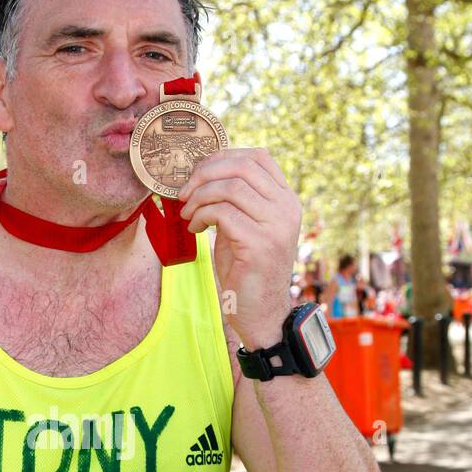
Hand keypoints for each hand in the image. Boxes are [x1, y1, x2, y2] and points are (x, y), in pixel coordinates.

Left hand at [177, 147, 301, 348]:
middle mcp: (286, 209)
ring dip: (199, 197)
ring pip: (229, 188)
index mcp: (286, 200)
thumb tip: (203, 175)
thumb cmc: (247, 271)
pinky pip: (222, 213)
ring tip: (187, 214)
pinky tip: (195, 229)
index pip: (259, 157)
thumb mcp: (245, 227)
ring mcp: (275, 226)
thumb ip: (235, 201)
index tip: (199, 172)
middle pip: (242, 167)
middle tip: (184, 191)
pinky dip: (201, 216)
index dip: (224, 156)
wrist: (261, 314)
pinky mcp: (259, 244)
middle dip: (205, 173)